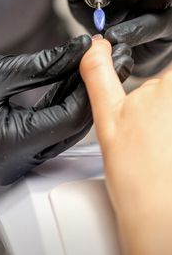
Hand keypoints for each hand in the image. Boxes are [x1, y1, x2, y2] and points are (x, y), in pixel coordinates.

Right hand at [0, 35, 132, 184]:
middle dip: (86, 92)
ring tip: (85, 68)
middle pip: (70, 127)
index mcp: (9, 146)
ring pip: (62, 129)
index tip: (100, 59)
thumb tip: (78, 51)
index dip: (88, 86)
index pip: (69, 118)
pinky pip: (48, 129)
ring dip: (74, 98)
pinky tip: (68, 84)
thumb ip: (46, 65)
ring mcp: (16, 159)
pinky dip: (59, 106)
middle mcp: (15, 161)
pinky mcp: (15, 150)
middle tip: (100, 62)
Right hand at [80, 37, 171, 254]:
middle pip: (165, 83)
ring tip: (151, 140)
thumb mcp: (107, 115)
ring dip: (158, 113)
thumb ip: (99, 74)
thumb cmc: (137, 172)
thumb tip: (95, 47)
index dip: (146, 75)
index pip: (162, 59)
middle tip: (142, 123)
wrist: (155, 211)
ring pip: (165, 103)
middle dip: (153, 96)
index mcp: (171, 85)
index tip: (137, 94)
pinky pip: (166, 118)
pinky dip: (161, 125)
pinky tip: (159, 146)